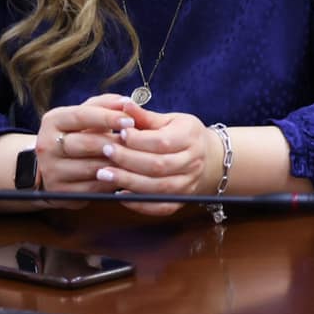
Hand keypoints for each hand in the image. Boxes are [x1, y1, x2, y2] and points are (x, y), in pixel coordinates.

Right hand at [35, 94, 143, 200]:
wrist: (53, 166)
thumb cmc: (79, 134)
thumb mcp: (87, 114)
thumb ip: (107, 104)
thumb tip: (128, 102)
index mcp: (53, 121)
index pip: (82, 116)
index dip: (108, 117)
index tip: (131, 120)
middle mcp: (47, 145)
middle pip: (88, 143)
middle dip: (116, 142)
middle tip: (138, 142)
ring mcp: (51, 170)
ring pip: (92, 167)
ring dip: (118, 163)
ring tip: (136, 158)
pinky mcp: (61, 192)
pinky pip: (94, 187)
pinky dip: (112, 180)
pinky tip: (125, 175)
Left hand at [86, 93, 220, 216]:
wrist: (209, 158)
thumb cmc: (184, 135)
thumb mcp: (169, 120)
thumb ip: (145, 117)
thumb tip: (124, 105)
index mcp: (190, 137)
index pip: (161, 141)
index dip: (137, 140)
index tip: (118, 133)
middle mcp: (193, 162)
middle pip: (158, 165)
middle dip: (127, 160)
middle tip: (105, 152)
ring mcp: (188, 184)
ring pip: (157, 187)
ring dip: (128, 181)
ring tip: (104, 174)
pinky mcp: (181, 200)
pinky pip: (159, 207)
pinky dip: (139, 204)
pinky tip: (120, 194)